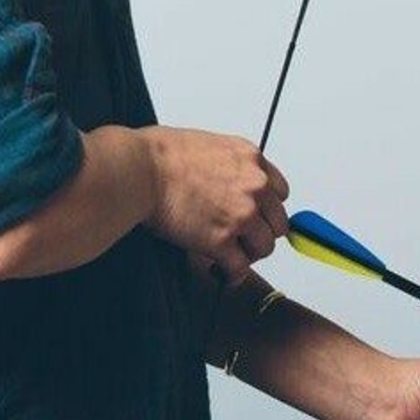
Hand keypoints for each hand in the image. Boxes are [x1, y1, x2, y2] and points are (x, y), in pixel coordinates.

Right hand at [143, 126, 289, 284]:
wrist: (139, 169)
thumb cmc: (159, 154)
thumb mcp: (208, 145)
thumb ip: (229, 165)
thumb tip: (228, 182)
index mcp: (250, 159)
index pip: (280, 192)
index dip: (266, 207)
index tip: (256, 216)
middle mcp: (254, 186)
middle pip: (277, 223)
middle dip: (260, 233)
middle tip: (242, 240)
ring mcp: (241, 215)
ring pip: (264, 247)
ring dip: (248, 254)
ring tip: (230, 257)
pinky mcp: (221, 241)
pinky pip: (240, 268)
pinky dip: (232, 275)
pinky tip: (222, 273)